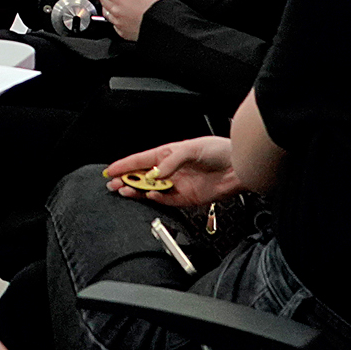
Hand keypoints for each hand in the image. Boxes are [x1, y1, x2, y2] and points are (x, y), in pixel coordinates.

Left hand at [97, 0, 170, 41]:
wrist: (170, 26)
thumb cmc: (160, 6)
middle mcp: (115, 11)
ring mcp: (119, 23)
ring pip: (107, 11)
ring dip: (113, 6)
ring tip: (130, 3)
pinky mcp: (124, 33)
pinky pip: (115, 23)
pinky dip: (119, 18)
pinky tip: (132, 15)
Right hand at [103, 136, 241, 207]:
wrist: (239, 167)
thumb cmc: (219, 150)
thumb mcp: (191, 149)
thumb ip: (171, 162)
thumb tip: (156, 174)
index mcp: (167, 155)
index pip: (140, 160)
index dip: (124, 165)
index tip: (111, 171)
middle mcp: (170, 170)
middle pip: (142, 176)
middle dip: (126, 180)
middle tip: (114, 185)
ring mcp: (178, 184)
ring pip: (151, 190)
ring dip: (138, 190)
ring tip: (126, 191)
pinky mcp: (187, 197)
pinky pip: (167, 200)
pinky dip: (157, 199)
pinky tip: (151, 195)